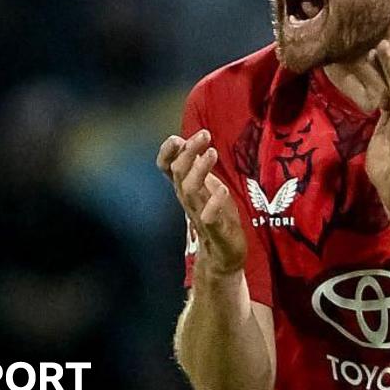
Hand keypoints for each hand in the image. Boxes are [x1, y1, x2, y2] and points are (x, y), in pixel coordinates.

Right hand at [156, 130, 245, 274]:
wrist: (222, 255)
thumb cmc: (216, 216)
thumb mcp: (207, 186)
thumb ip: (197, 167)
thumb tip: (187, 141)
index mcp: (185, 187)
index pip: (166, 168)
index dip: (167, 152)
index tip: (177, 137)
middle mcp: (188, 199)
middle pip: (178, 172)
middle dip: (188, 152)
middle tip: (204, 135)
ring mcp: (200, 214)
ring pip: (190, 190)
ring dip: (200, 169)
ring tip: (212, 153)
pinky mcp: (215, 230)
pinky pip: (209, 216)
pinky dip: (214, 201)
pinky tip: (222, 189)